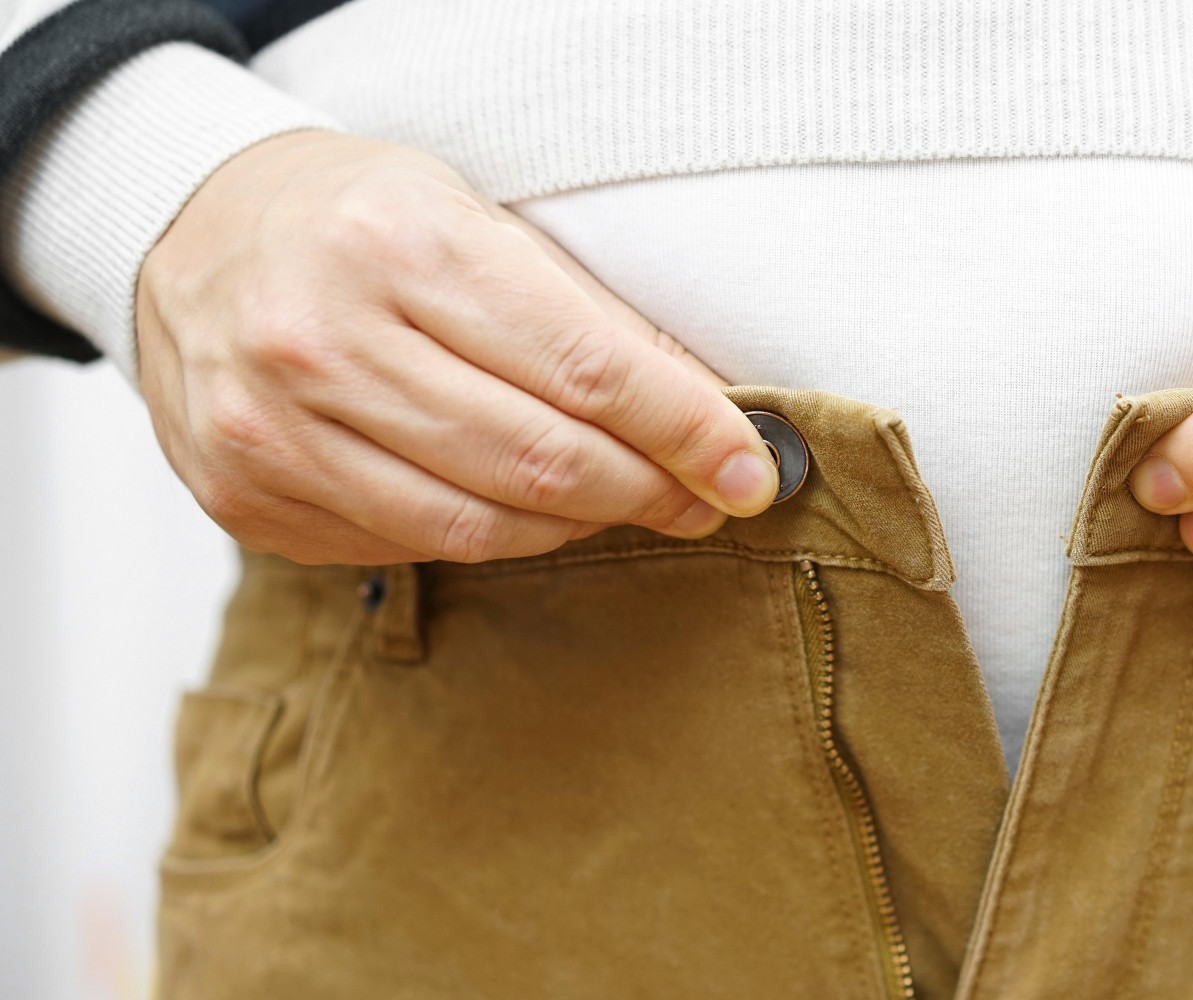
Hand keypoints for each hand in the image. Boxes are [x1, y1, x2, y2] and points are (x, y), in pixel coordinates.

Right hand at [136, 130, 778, 564]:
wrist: (189, 230)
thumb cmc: (360, 219)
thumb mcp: (475, 219)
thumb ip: (587, 317)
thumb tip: (707, 417)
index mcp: (396, 244)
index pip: (586, 367)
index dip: (686, 431)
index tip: (749, 469)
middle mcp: (320, 337)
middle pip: (538, 459)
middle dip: (647, 489)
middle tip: (701, 497)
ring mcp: (270, 427)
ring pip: (476, 525)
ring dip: (578, 525)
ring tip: (624, 502)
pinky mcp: (246, 497)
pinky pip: (407, 546)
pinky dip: (489, 535)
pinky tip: (522, 507)